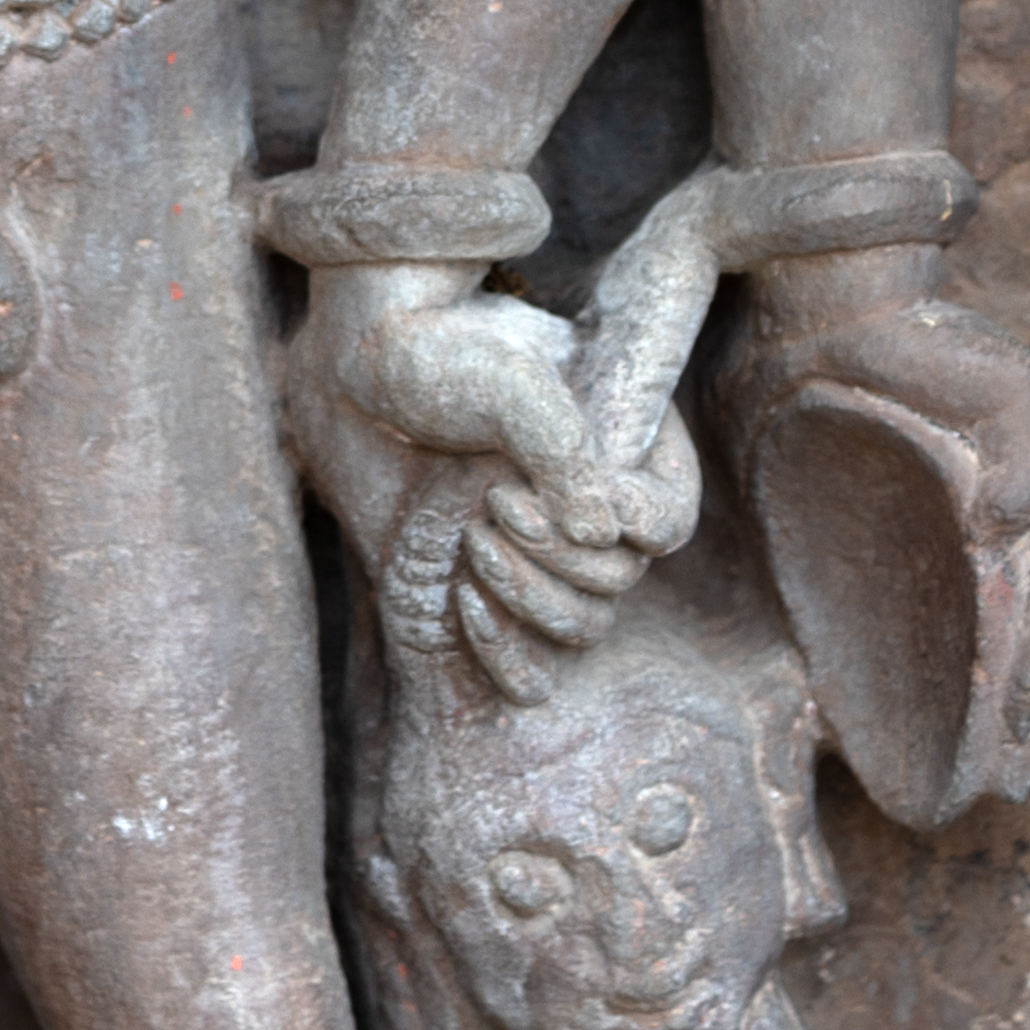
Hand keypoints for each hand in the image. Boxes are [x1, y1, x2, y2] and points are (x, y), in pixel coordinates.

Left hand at [307, 267, 699, 687]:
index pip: (670, 516)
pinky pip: (535, 673)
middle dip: (561, 552)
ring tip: (471, 540)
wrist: (358, 379)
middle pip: (624, 575)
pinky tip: (461, 600)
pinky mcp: (498, 603)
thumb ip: (560, 448)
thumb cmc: (439, 356)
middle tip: (494, 502)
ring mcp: (547, 563)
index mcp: (625, 451)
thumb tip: (602, 534)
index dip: (638, 519)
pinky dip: (508, 654)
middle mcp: (594, 514)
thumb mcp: (508, 385)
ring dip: (532, 596)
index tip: (578, 499)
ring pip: (586, 623)